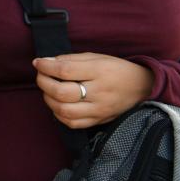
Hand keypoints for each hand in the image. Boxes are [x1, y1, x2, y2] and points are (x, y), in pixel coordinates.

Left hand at [33, 53, 154, 128]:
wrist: (141, 87)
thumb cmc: (115, 69)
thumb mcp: (95, 57)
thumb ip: (70, 59)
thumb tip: (46, 62)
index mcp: (99, 71)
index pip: (65, 70)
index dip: (46, 66)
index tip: (37, 62)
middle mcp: (100, 92)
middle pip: (63, 93)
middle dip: (44, 83)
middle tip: (41, 76)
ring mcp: (99, 109)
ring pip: (65, 110)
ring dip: (49, 100)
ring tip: (48, 90)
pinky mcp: (99, 120)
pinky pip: (73, 123)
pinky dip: (59, 114)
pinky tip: (57, 104)